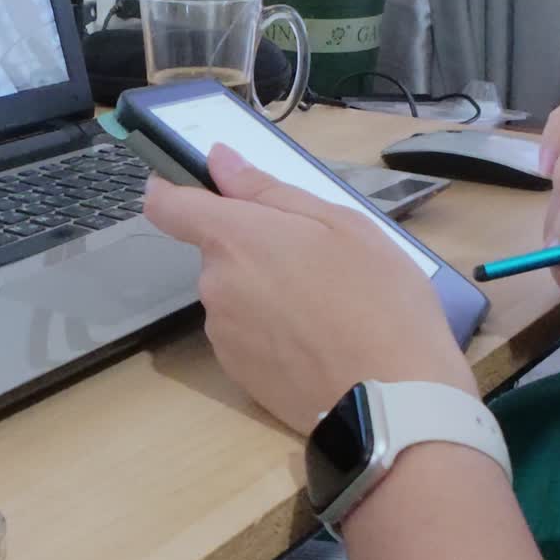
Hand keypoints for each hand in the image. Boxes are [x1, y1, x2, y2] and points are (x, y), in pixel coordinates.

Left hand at [144, 144, 475, 435]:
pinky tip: (316, 340)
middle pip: (218, 253)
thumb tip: (218, 161)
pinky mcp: (236, 372)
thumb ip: (268, 190)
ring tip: (325, 305)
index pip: (167, 205)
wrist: (392, 399)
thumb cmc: (378, 301)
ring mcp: (222, 334)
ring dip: (265, 291)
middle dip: (255, 248)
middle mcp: (215, 286)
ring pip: (235, 294)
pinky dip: (271, 330)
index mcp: (235, 240)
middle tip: (315, 259)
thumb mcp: (340, 224)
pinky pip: (245, 334)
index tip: (185, 182)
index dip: (169, 188)